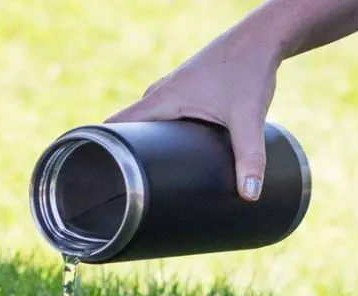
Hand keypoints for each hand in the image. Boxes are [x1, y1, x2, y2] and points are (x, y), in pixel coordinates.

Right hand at [106, 27, 282, 200]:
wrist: (263, 38)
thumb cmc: (250, 70)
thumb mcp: (249, 117)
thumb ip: (249, 157)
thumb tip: (249, 196)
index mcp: (161, 100)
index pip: (116, 124)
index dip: (99, 145)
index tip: (94, 170)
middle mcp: (159, 93)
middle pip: (127, 127)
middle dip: (121, 153)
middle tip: (124, 185)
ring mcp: (170, 90)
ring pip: (145, 121)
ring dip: (140, 143)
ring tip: (142, 174)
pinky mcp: (184, 89)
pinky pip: (159, 114)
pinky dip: (156, 131)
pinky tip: (167, 149)